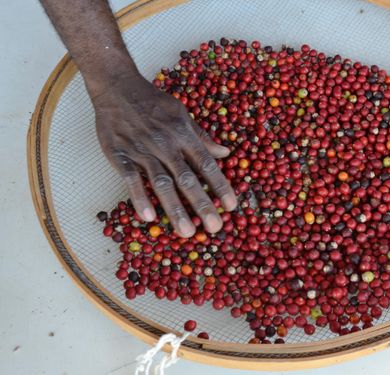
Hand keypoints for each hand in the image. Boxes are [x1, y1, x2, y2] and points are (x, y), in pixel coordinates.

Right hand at [92, 73, 236, 236]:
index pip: (206, 164)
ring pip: (161, 183)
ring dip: (175, 209)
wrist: (117, 88)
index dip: (220, 186)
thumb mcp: (182, 114)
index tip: (232, 206)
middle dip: (202, 204)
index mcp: (183, 135)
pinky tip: (149, 218)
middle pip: (187, 178)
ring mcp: (143, 151)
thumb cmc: (154, 103)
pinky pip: (131, 179)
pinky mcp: (120, 155)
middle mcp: (166, 145)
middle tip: (215, 227)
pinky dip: (139, 198)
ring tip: (186, 232)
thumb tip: (225, 153)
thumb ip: (202, 137)